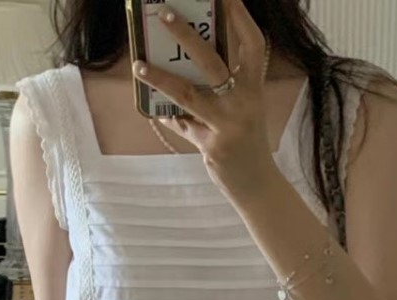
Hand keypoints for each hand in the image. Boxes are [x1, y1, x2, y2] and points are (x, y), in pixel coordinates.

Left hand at [132, 0, 277, 199]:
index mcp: (254, 88)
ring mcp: (227, 125)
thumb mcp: (244, 109)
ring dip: (160, 78)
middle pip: (212, 62)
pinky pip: (182, 125)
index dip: (240, 18)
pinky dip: (167, 115)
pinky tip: (152, 106)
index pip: (252, 45)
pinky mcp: (212, 146)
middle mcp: (243, 103)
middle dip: (186, 36)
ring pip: (188, 94)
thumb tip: (186, 64)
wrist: (258, 185)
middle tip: (164, 13)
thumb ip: (223, 89)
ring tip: (138, 64)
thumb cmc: (248, 141)